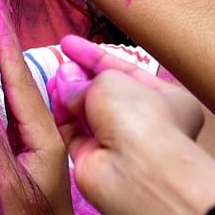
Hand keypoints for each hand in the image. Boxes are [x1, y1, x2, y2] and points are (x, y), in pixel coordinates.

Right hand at [0, 0, 86, 214]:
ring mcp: (37, 138)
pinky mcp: (29, 148)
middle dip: (3, 41)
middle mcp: (43, 129)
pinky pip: (10, 108)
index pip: (19, 77)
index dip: (4, 41)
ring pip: (15, 90)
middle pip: (20, 76)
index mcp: (42, 133)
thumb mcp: (4, 183)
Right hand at [47, 35, 204, 214]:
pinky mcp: (93, 159)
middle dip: (79, 76)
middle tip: (57, 63)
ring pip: (85, 113)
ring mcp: (118, 142)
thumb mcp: (112, 81)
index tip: (67, 43)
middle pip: (103, 92)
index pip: (125, 70)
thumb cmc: (138, 116)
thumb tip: (64, 78)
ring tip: (50, 79)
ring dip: (67, 96)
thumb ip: (84, 78)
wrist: (135, 170)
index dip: (94, 55)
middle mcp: (144, 120)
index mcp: (167, 98)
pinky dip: (60, 118)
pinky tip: (47, 100)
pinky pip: (72, 133)